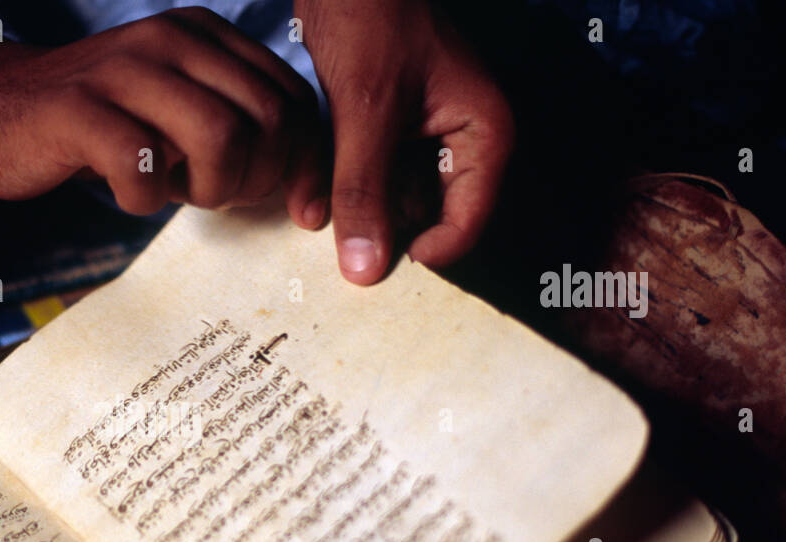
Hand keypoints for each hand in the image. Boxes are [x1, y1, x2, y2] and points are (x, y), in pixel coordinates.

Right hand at [0, 8, 326, 220]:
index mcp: (203, 36)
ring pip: (220, 138)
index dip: (307, 164)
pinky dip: (144, 200)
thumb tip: (307, 189)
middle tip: (217, 197)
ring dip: (210, 189)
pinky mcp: (78, 111)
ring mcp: (122, 71)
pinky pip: (144, 167)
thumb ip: (238, 129)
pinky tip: (127, 194)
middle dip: (257, 180)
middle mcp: (170, 40)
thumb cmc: (100, 125)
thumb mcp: (177, 114)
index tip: (300, 211)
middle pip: (265, 120)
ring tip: (176, 193)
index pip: (292, 98)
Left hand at [296, 0, 514, 283]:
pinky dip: (334, 178)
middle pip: (422, 218)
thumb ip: (364, 191)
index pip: (463, 228)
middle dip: (371, 223)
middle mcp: (459, 141)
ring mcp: (421, 136)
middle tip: (330, 219)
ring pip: (385, 199)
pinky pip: (363, 173)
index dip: (414, 250)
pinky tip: (303, 183)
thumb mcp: (366, 109)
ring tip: (307, 196)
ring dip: (345, 202)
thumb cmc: (370, 14)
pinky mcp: (385, 129)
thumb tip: (365, 271)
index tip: (366, 254)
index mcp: (483, 135)